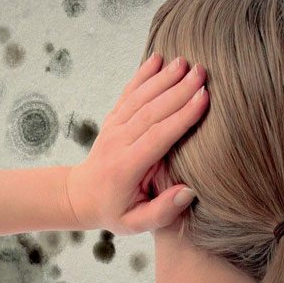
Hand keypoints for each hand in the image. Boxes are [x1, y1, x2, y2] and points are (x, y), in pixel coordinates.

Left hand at [64, 53, 208, 235]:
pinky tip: (156, 58)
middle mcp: (118, 142)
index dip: (181, 117)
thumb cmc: (113, 211)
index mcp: (126, 167)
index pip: (157, 137)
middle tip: (202, 73)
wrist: (80, 196)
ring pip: (139, 98)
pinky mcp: (113, 120)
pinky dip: (142, 75)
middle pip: (151, 111)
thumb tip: (188, 192)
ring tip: (185, 62)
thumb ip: (162, 211)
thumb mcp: (135, 224)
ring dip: (163, 78)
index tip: (203, 99)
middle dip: (178, 90)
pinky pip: (128, 94)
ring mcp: (113, 128)